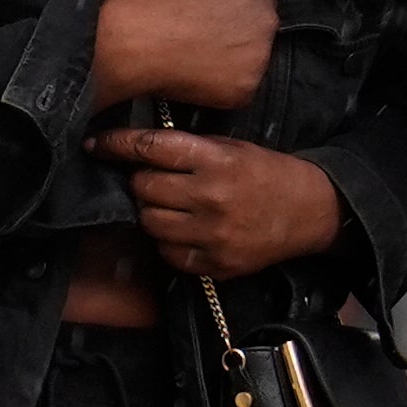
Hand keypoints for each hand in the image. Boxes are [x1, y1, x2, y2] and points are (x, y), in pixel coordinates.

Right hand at [88, 0, 277, 113]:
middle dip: (239, 32)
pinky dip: (223, 83)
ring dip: (233, 58)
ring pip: (253, 58)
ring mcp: (259, 57)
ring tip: (200, 54)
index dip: (236, 7)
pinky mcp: (246, 88)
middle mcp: (267, 20)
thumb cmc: (158, 1)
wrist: (133, 41)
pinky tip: (200, 72)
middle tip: (207, 36)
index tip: (218, 16)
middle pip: (260, 28)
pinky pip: (241, 86)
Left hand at [92, 130, 349, 278]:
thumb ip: (188, 149)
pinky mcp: (216, 262)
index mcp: (215, 161)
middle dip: (139, 181)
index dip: (116, 145)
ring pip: (150, 222)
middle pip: (143, 188)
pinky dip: (167, 241)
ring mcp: (212, 234)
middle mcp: (210, 197)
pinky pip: (169, 253)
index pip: (150, 149)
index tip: (96, 144)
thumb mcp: (232, 148)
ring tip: (167, 205)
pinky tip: (182, 229)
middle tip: (150, 179)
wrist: (309, 211)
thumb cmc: (267, 173)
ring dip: (150, 212)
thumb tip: (137, 150)